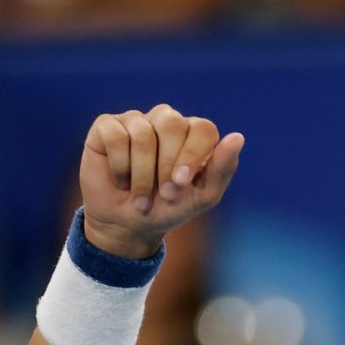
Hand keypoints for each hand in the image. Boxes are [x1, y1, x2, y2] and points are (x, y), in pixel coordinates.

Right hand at [80, 104, 242, 257]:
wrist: (130, 224)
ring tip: (141, 197)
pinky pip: (116, 136)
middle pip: (172, 125)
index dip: (192, 155)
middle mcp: (165, 121)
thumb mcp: (203, 195)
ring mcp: (135, 120)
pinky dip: (120, 166)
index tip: (181, 183)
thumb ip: (222, 168)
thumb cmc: (170, 207)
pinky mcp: (107, 126)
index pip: (203, 128)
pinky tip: (121, 180)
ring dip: (142, 175)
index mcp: (193, 134)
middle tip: (164, 193)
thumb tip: (238, 137)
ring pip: (142, 134)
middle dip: (167, 165)